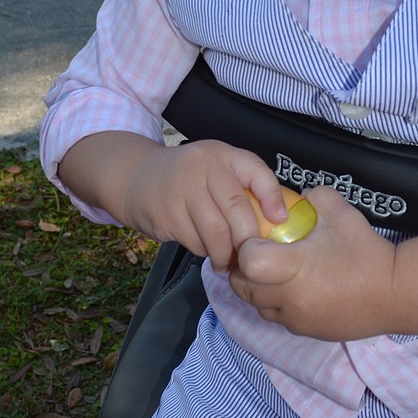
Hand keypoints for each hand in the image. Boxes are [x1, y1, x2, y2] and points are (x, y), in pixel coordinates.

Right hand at [122, 140, 294, 270]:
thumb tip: (277, 222)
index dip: (272, 197)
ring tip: (229, 262)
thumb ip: (242, 187)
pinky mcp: (167, 213)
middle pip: (237, 207)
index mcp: (223, 155)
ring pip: (215, 231)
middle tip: (253, 255)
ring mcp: (183, 189)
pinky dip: (205, 251)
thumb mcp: (216, 170)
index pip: (256, 171)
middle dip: (248, 238)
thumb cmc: (190, 178)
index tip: (280, 221)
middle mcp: (204, 167)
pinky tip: (206, 250)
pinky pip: (195, 241)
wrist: (137, 177)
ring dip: (226, 253)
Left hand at [229, 186, 396, 340]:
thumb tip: (299, 196)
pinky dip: (278, 305)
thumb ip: (315, 197)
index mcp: (295, 267)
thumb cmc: (366, 251)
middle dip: (243, 271)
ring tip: (276, 274)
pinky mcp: (307, 332)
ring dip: (259, 291)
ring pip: (258, 307)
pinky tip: (296, 289)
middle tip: (258, 255)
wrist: (396, 292)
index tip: (260, 239)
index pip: (249, 262)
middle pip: (243, 289)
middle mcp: (290, 298)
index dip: (248, 248)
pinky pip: (279, 319)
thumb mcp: (342, 213)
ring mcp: (297, 319)